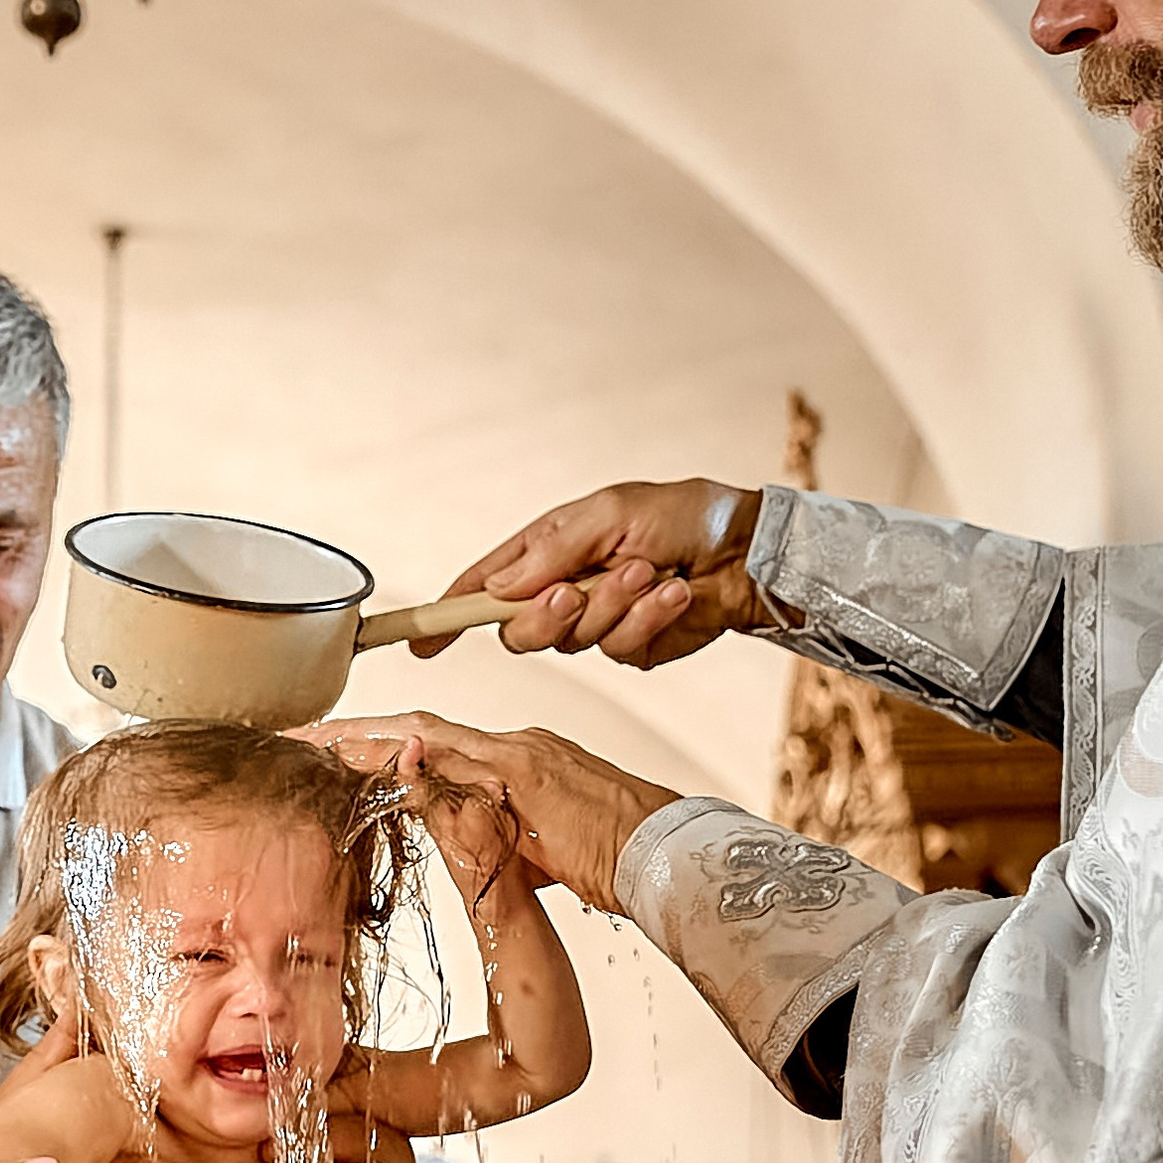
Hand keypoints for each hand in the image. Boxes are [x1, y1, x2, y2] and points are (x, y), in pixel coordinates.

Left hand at [318, 716, 673, 916]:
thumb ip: (508, 847)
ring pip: (420, 732)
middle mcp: (510, 747)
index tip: (333, 756)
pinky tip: (359, 759)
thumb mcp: (546, 854)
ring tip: (310, 741)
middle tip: (301, 735)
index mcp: (516, 763)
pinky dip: (402, 755)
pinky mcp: (521, 772)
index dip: (382, 750)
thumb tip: (484, 861)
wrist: (667, 852)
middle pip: (416, 731)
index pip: (434, 747)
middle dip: (356, 733)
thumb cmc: (619, 858)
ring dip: (363, 736)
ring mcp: (514, 754)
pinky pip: (448, 756)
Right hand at [419, 479, 773, 670]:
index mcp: (545, 553)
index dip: (446, 615)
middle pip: (516, 631)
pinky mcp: (632, 648)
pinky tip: (674, 592)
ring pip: (572, 642)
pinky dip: (647, 620)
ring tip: (651, 573)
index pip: (482, 587)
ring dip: (614, 605)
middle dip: (547, 614)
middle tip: (576, 591)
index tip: (420, 641)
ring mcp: (596, 624)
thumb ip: (551, 551)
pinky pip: (620, 650)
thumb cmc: (679, 515)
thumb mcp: (608, 513)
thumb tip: (499, 586)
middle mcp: (562, 592)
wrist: (743, 551)